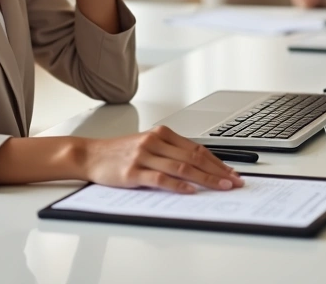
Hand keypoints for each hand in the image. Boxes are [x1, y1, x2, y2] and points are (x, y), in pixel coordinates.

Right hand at [82, 126, 244, 193]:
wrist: (90, 155)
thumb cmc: (119, 153)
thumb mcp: (147, 146)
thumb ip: (170, 153)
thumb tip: (199, 167)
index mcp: (161, 134)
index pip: (197, 148)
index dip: (217, 161)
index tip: (232, 172)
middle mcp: (155, 142)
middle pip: (194, 157)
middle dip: (218, 171)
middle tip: (234, 181)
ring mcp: (144, 156)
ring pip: (182, 167)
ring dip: (206, 178)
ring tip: (221, 187)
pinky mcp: (133, 172)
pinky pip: (161, 178)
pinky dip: (178, 185)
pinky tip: (191, 191)